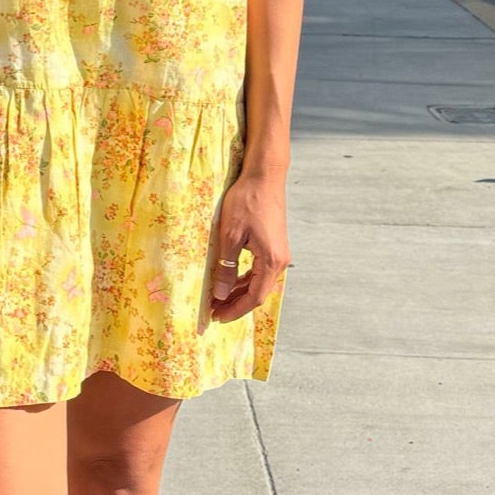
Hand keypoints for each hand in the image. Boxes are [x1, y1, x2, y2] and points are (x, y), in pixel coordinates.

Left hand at [209, 168, 289, 321]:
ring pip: (259, 282)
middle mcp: (280, 261)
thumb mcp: (230, 236)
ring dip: (239, 292)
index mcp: (271, 261)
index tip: (217, 317)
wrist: (264, 177)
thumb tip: (221, 294)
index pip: (254, 297)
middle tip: (214, 311)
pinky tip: (230, 280)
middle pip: (258, 293)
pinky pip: (260, 270)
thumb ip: (226, 268)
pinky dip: (245, 279)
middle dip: (236, 304)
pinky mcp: (275, 245)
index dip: (235, 310)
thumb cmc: (247, 202)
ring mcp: (279, 253)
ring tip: (219, 298)